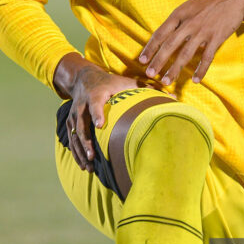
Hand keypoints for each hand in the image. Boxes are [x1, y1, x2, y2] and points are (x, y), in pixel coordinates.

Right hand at [53, 54, 137, 172]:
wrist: (84, 77)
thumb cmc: (110, 82)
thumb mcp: (126, 82)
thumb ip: (147, 89)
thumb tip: (172, 96)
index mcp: (97, 93)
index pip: (95, 104)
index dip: (97, 114)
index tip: (100, 125)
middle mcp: (82, 104)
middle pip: (81, 123)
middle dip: (86, 140)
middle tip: (92, 155)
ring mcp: (74, 114)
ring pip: (74, 134)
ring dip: (81, 150)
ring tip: (89, 165)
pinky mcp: (70, 121)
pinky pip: (71, 138)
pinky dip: (76, 152)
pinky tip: (85, 165)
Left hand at [138, 0, 243, 84]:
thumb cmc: (207, 3)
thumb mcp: (187, 7)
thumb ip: (176, 22)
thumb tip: (162, 39)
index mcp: (179, 14)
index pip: (160, 33)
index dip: (150, 48)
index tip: (141, 60)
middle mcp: (189, 23)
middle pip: (170, 45)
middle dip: (158, 61)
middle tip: (149, 74)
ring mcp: (203, 31)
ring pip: (185, 54)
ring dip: (174, 70)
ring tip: (166, 82)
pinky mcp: (217, 37)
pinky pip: (207, 57)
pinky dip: (201, 70)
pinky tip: (195, 80)